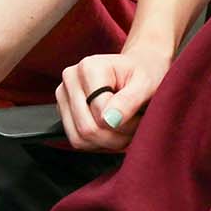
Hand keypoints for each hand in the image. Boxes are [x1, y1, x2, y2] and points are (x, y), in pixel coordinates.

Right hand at [53, 45, 170, 152]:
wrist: (139, 68)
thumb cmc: (145, 74)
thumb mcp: (146, 84)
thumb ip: (129, 101)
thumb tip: (109, 120)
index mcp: (88, 67)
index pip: (100, 112)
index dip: (124, 123)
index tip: (141, 116)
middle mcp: (70, 78)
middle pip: (87, 128)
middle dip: (116, 136)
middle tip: (135, 125)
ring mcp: (63, 94)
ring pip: (80, 138)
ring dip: (108, 141)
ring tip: (124, 127)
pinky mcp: (64, 110)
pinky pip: (77, 140)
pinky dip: (97, 142)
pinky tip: (112, 129)